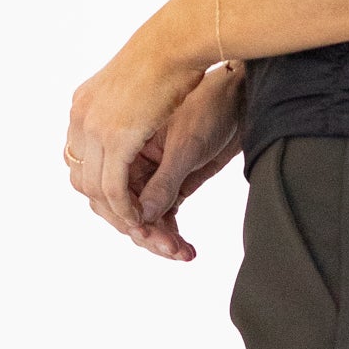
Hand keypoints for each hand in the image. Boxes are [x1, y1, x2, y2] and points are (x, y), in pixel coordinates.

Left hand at [63, 5, 209, 250]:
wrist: (178, 40)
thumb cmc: (169, 55)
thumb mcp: (137, 88)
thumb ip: (125, 112)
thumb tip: (132, 121)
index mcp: (83, 104)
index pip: (78, 158)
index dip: (99, 183)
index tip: (126, 197)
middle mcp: (81, 116)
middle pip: (80, 176)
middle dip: (106, 203)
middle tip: (133, 217)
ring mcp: (94, 128)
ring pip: (94, 187)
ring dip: (117, 211)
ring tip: (140, 221)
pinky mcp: (115, 139)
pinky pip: (113, 188)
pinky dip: (126, 208)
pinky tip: (143, 216)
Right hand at [126, 63, 245, 261]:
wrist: (240, 96)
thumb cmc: (209, 104)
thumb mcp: (186, 144)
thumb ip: (164, 182)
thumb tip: (142, 218)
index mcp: (117, 137)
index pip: (108, 189)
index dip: (124, 214)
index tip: (145, 234)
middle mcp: (126, 156)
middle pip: (120, 206)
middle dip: (143, 230)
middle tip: (170, 248)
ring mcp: (146, 169)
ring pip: (140, 214)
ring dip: (157, 236)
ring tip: (181, 252)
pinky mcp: (167, 178)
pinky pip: (158, 212)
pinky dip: (168, 230)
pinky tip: (184, 248)